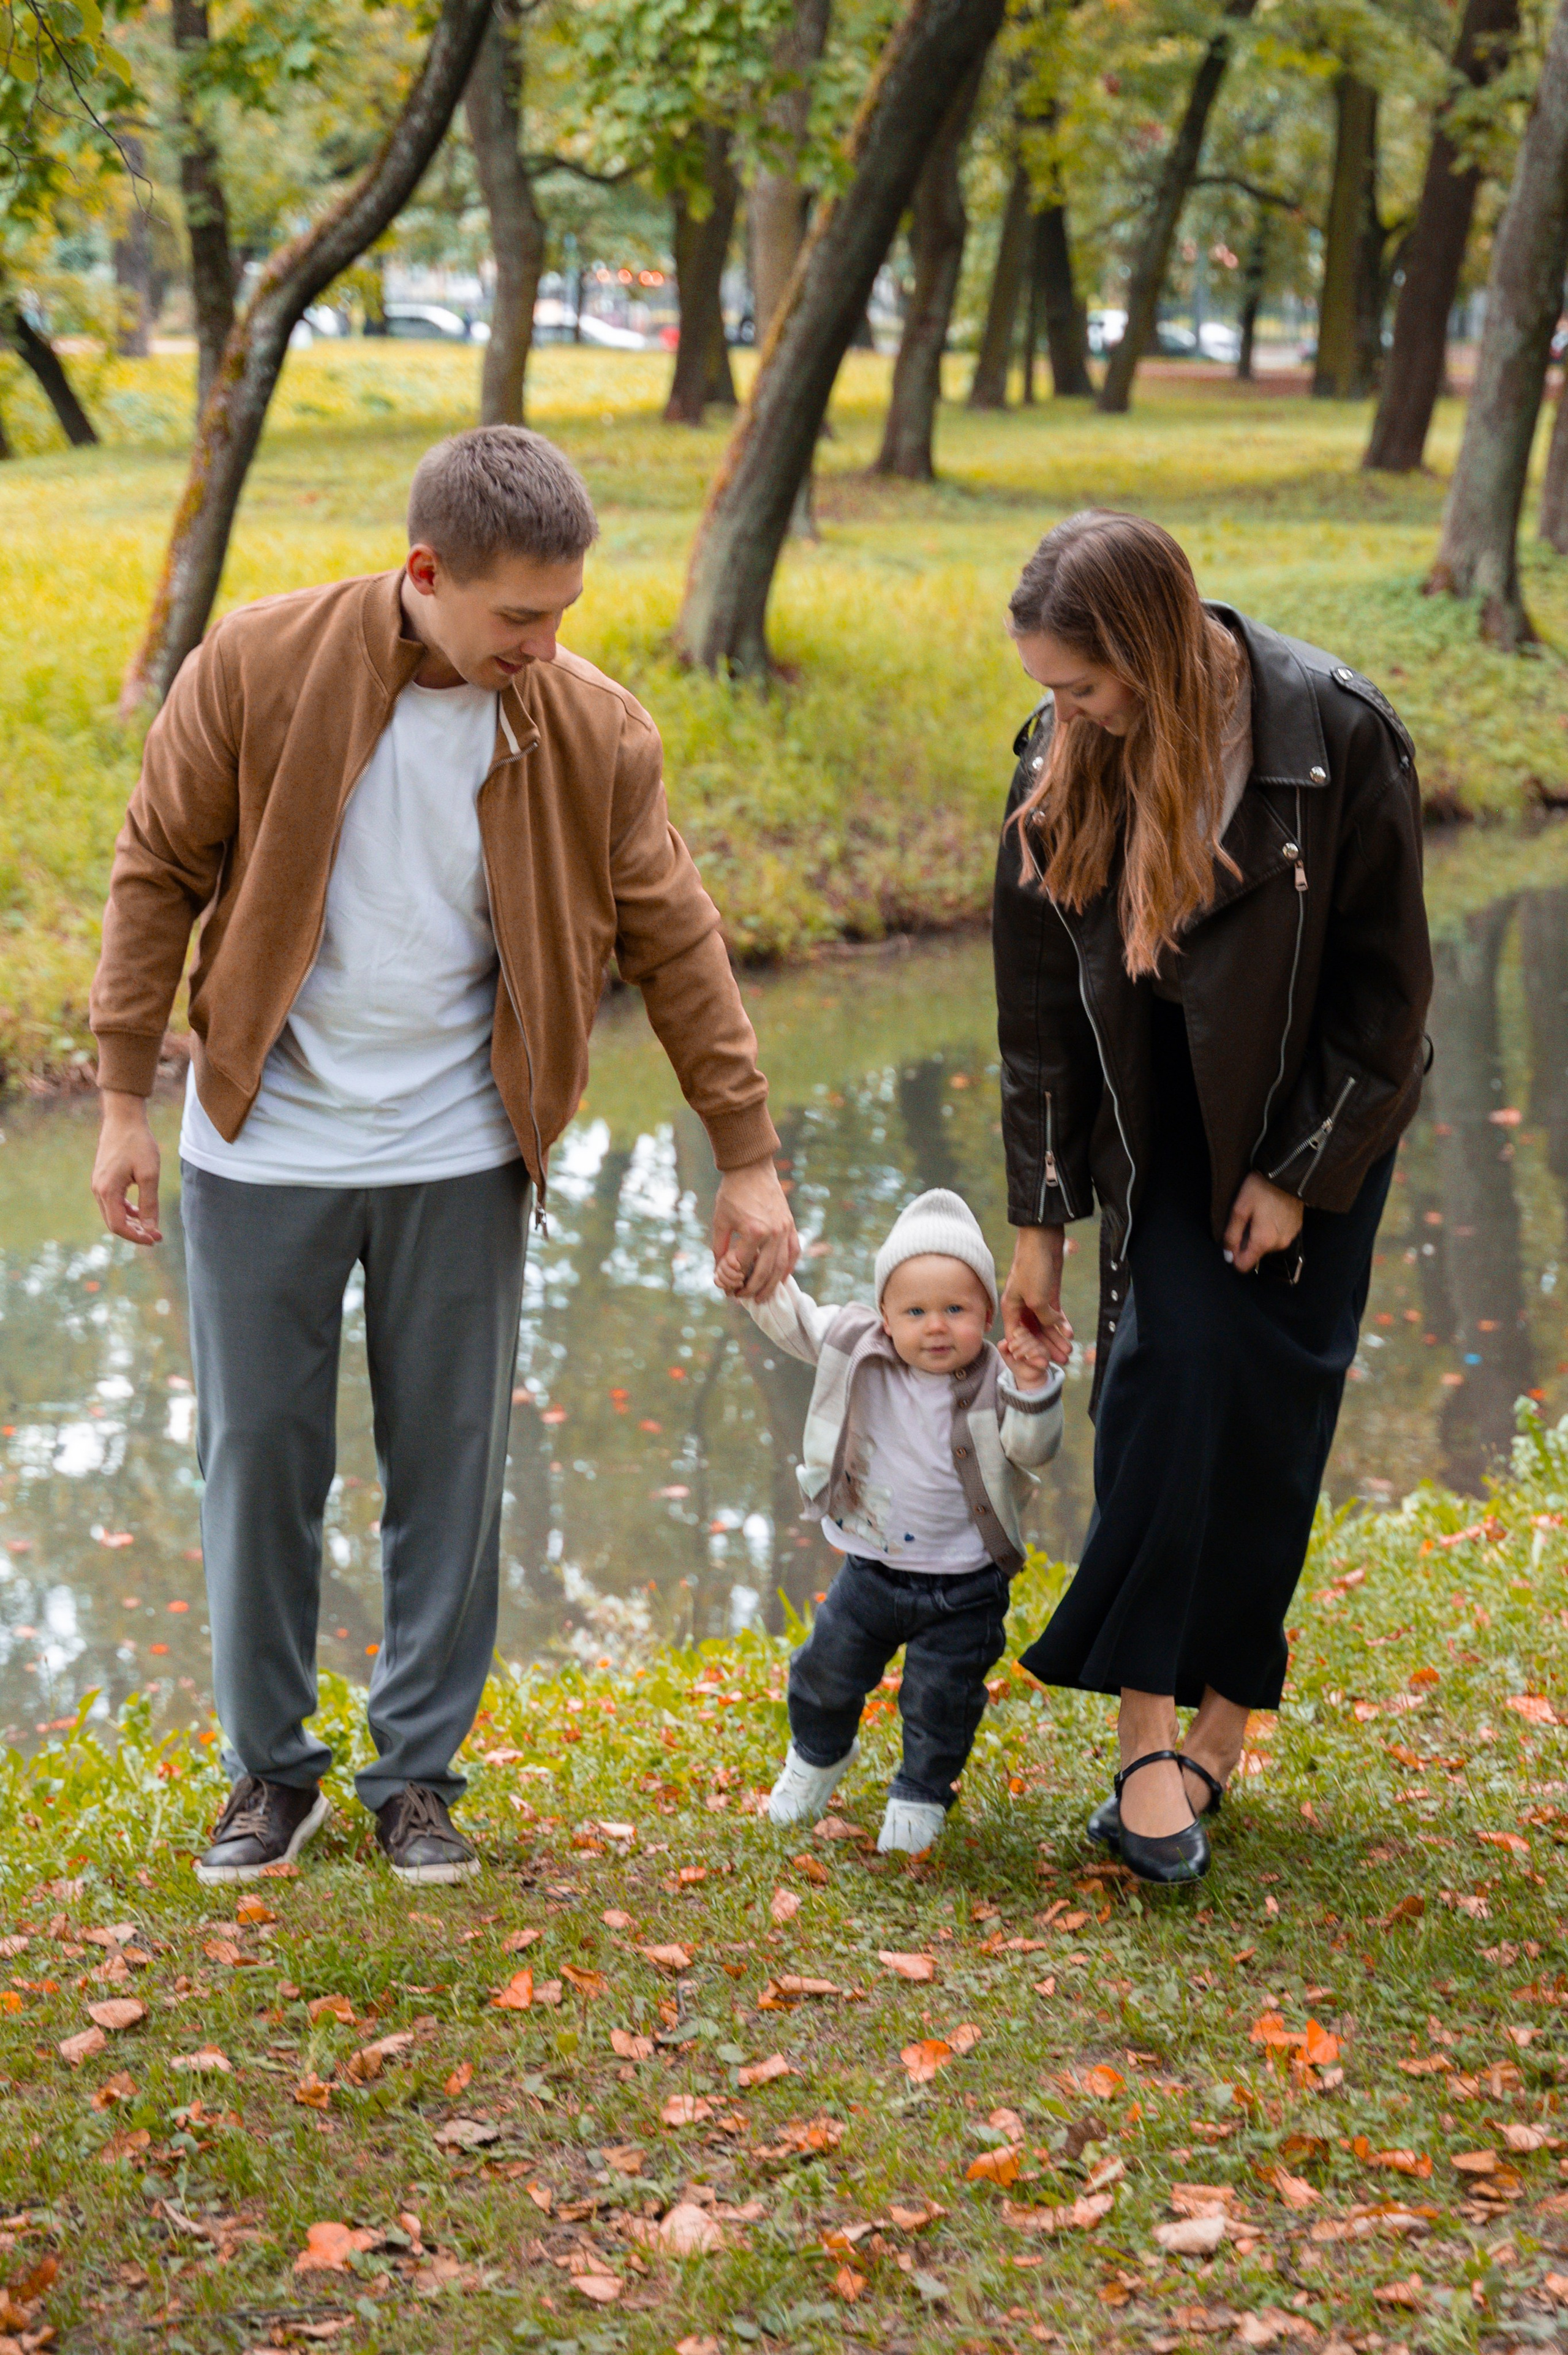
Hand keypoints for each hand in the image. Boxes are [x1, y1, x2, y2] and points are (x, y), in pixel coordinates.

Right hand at [92, 1090, 162, 1246]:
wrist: (123, 1119)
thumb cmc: (138, 1144)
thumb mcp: (149, 1175)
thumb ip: (149, 1204)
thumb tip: (151, 1230)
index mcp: (107, 1191)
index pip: (118, 1226)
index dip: (137, 1237)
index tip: (156, 1239)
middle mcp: (98, 1190)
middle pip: (114, 1223)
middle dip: (135, 1232)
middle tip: (156, 1236)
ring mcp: (98, 1184)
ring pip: (112, 1213)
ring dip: (131, 1222)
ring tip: (151, 1226)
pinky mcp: (103, 1179)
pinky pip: (112, 1202)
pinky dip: (126, 1210)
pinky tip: (141, 1210)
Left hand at [711, 1156, 799, 1301]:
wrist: (751, 1168)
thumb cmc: (732, 1192)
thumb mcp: (720, 1220)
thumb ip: (720, 1247)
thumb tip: (720, 1270)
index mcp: (754, 1231)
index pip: (744, 1265)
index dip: (734, 1280)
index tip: (728, 1290)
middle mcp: (773, 1232)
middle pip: (765, 1271)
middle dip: (754, 1289)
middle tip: (744, 1299)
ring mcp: (785, 1229)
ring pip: (782, 1266)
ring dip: (772, 1284)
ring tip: (763, 1296)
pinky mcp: (790, 1225)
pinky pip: (793, 1251)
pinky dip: (788, 1267)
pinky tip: (782, 1278)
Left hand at [997, 1329, 1053, 1390]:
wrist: (1024, 1376)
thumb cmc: (1016, 1361)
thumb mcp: (1006, 1355)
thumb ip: (1002, 1348)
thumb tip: (1003, 1342)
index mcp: (1026, 1336)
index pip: (1022, 1330)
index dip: (1016, 1334)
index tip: (1010, 1343)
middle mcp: (1036, 1341)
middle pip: (1028, 1336)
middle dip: (1017, 1343)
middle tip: (1011, 1350)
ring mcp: (1042, 1350)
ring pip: (1035, 1345)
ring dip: (1024, 1350)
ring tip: (1016, 1357)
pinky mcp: (1046, 1361)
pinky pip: (1042, 1357)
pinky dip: (1033, 1359)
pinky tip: (1027, 1361)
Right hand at [1000, 1226, 1072, 1366]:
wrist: (1043, 1239)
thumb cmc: (1033, 1267)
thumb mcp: (1037, 1298)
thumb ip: (1044, 1317)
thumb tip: (1053, 1327)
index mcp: (1011, 1307)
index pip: (1017, 1336)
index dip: (1028, 1351)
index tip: (1042, 1363)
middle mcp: (1021, 1306)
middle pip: (1033, 1333)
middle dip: (1047, 1347)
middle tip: (1061, 1361)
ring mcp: (1036, 1299)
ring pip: (1046, 1325)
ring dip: (1057, 1338)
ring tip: (1068, 1351)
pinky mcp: (1049, 1293)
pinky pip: (1054, 1314)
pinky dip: (1062, 1323)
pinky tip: (1070, 1333)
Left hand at [1224, 1171, 1302, 1273]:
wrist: (1289, 1174)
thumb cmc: (1260, 1189)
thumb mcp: (1240, 1209)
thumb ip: (1232, 1235)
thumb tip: (1228, 1256)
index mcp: (1263, 1242)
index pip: (1244, 1265)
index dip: (1234, 1256)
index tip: (1232, 1240)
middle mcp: (1278, 1245)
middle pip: (1255, 1254)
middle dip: (1247, 1242)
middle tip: (1246, 1219)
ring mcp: (1290, 1238)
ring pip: (1266, 1246)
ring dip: (1259, 1235)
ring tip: (1259, 1214)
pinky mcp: (1296, 1229)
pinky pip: (1277, 1237)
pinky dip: (1271, 1230)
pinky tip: (1270, 1213)